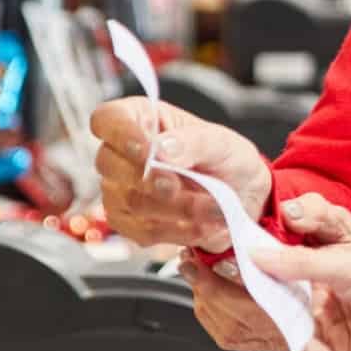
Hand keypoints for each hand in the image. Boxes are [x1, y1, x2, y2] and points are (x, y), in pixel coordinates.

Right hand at [91, 97, 270, 252]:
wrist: (242, 195)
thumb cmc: (225, 158)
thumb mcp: (220, 141)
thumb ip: (192, 142)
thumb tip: (161, 149)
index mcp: (139, 119)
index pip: (107, 119)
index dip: (120, 134)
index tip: (147, 150)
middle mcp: (121, 154)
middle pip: (109, 164)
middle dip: (150, 179)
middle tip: (179, 186)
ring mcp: (120, 190)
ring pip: (131, 202)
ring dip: (177, 208)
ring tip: (212, 207)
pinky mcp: (130, 223)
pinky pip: (142, 231)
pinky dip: (177, 231)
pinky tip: (201, 225)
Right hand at [244, 242, 350, 350]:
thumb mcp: (345, 265)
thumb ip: (300, 262)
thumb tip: (262, 254)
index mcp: (337, 276)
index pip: (293, 272)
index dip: (270, 267)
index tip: (246, 258)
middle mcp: (334, 304)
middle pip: (289, 300)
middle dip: (266, 292)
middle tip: (242, 280)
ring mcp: (335, 331)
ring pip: (292, 324)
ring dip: (274, 314)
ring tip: (255, 299)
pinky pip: (306, 350)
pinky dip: (291, 340)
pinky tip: (280, 325)